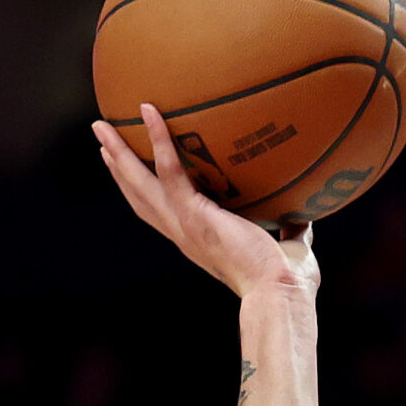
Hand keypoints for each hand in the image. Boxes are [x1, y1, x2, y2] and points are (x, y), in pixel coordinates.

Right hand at [92, 105, 316, 300]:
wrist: (280, 294)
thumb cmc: (287, 283)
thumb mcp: (289, 249)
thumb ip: (290, 230)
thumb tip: (303, 215)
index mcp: (198, 241)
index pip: (160, 212)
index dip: (141, 190)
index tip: (128, 168)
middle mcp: (183, 233)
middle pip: (138, 196)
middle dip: (118, 168)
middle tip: (103, 139)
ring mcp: (184, 224)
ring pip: (140, 182)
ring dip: (118, 152)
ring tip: (102, 126)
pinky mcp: (193, 214)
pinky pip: (169, 169)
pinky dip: (158, 139)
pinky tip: (150, 111)